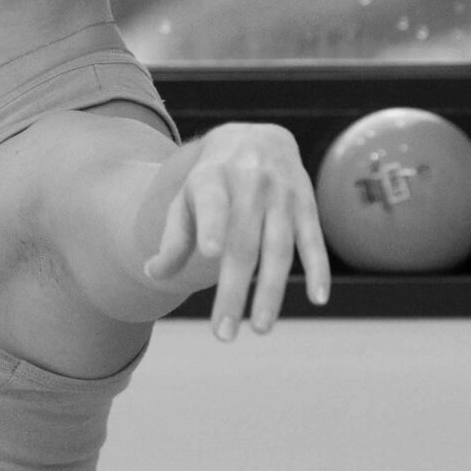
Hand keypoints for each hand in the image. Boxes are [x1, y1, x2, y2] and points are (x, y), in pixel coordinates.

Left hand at [143, 122, 329, 339]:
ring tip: (260, 328)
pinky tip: (318, 298)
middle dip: (234, 290)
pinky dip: (318, 269)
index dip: (213, 225)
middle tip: (223, 334)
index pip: (213, 203)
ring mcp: (283, 195)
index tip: (210, 252)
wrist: (257, 136)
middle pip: (243, 243)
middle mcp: (250, 183)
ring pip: (278, 249)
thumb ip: (174, 236)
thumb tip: (152, 274)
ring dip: (270, 291)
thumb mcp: (186, 198)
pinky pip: (313, 241)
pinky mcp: (307, 205)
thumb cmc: (212, 180)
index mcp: (213, 178)